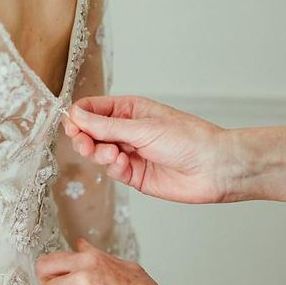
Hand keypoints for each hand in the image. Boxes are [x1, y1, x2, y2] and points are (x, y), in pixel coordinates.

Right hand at [62, 95, 233, 203]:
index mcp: (130, 110)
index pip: (93, 109)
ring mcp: (130, 153)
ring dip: (100, 154)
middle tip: (85, 144)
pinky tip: (124, 164)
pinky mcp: (135, 175)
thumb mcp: (143, 127)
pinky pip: (113, 171)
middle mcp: (128, 130)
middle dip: (84, 138)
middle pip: (91, 132)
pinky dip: (113, 168)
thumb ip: (107, 125)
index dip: (79, 116)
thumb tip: (76, 116)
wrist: (213, 167)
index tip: (72, 125)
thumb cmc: (188, 139)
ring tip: (113, 154)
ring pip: (99, 153)